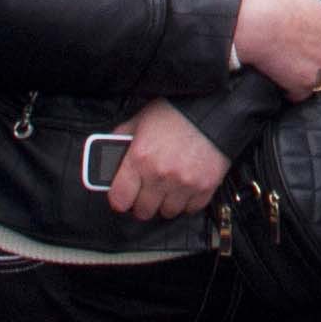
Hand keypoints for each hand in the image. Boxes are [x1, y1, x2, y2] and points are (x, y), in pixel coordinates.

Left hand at [105, 97, 227, 220]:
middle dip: (143, 202)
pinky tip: (185, 186)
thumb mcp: (140, 121)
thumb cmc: (174, 113)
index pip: (119, 199)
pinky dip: (187, 201)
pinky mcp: (205, 187)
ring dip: (166, 202)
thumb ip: (121, 142)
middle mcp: (160, 174)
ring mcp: (184, 183)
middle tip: (148, 190)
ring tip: (169, 186)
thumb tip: (108, 161)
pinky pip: (190, 209)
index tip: (124, 196)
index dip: (121, 198)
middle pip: (143, 211)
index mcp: (139, 158)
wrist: (212, 109)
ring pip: (167, 212)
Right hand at [231, 0, 320, 99]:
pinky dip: (293, 93)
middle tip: (297, 59)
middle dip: (317, 63)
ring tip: (289, 72)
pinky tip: (282, 85)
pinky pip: (302, 95)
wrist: (248, 22)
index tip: (316, 48)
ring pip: (318, 80)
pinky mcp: (303, 83)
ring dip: (305, 79)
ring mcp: (318, 66)